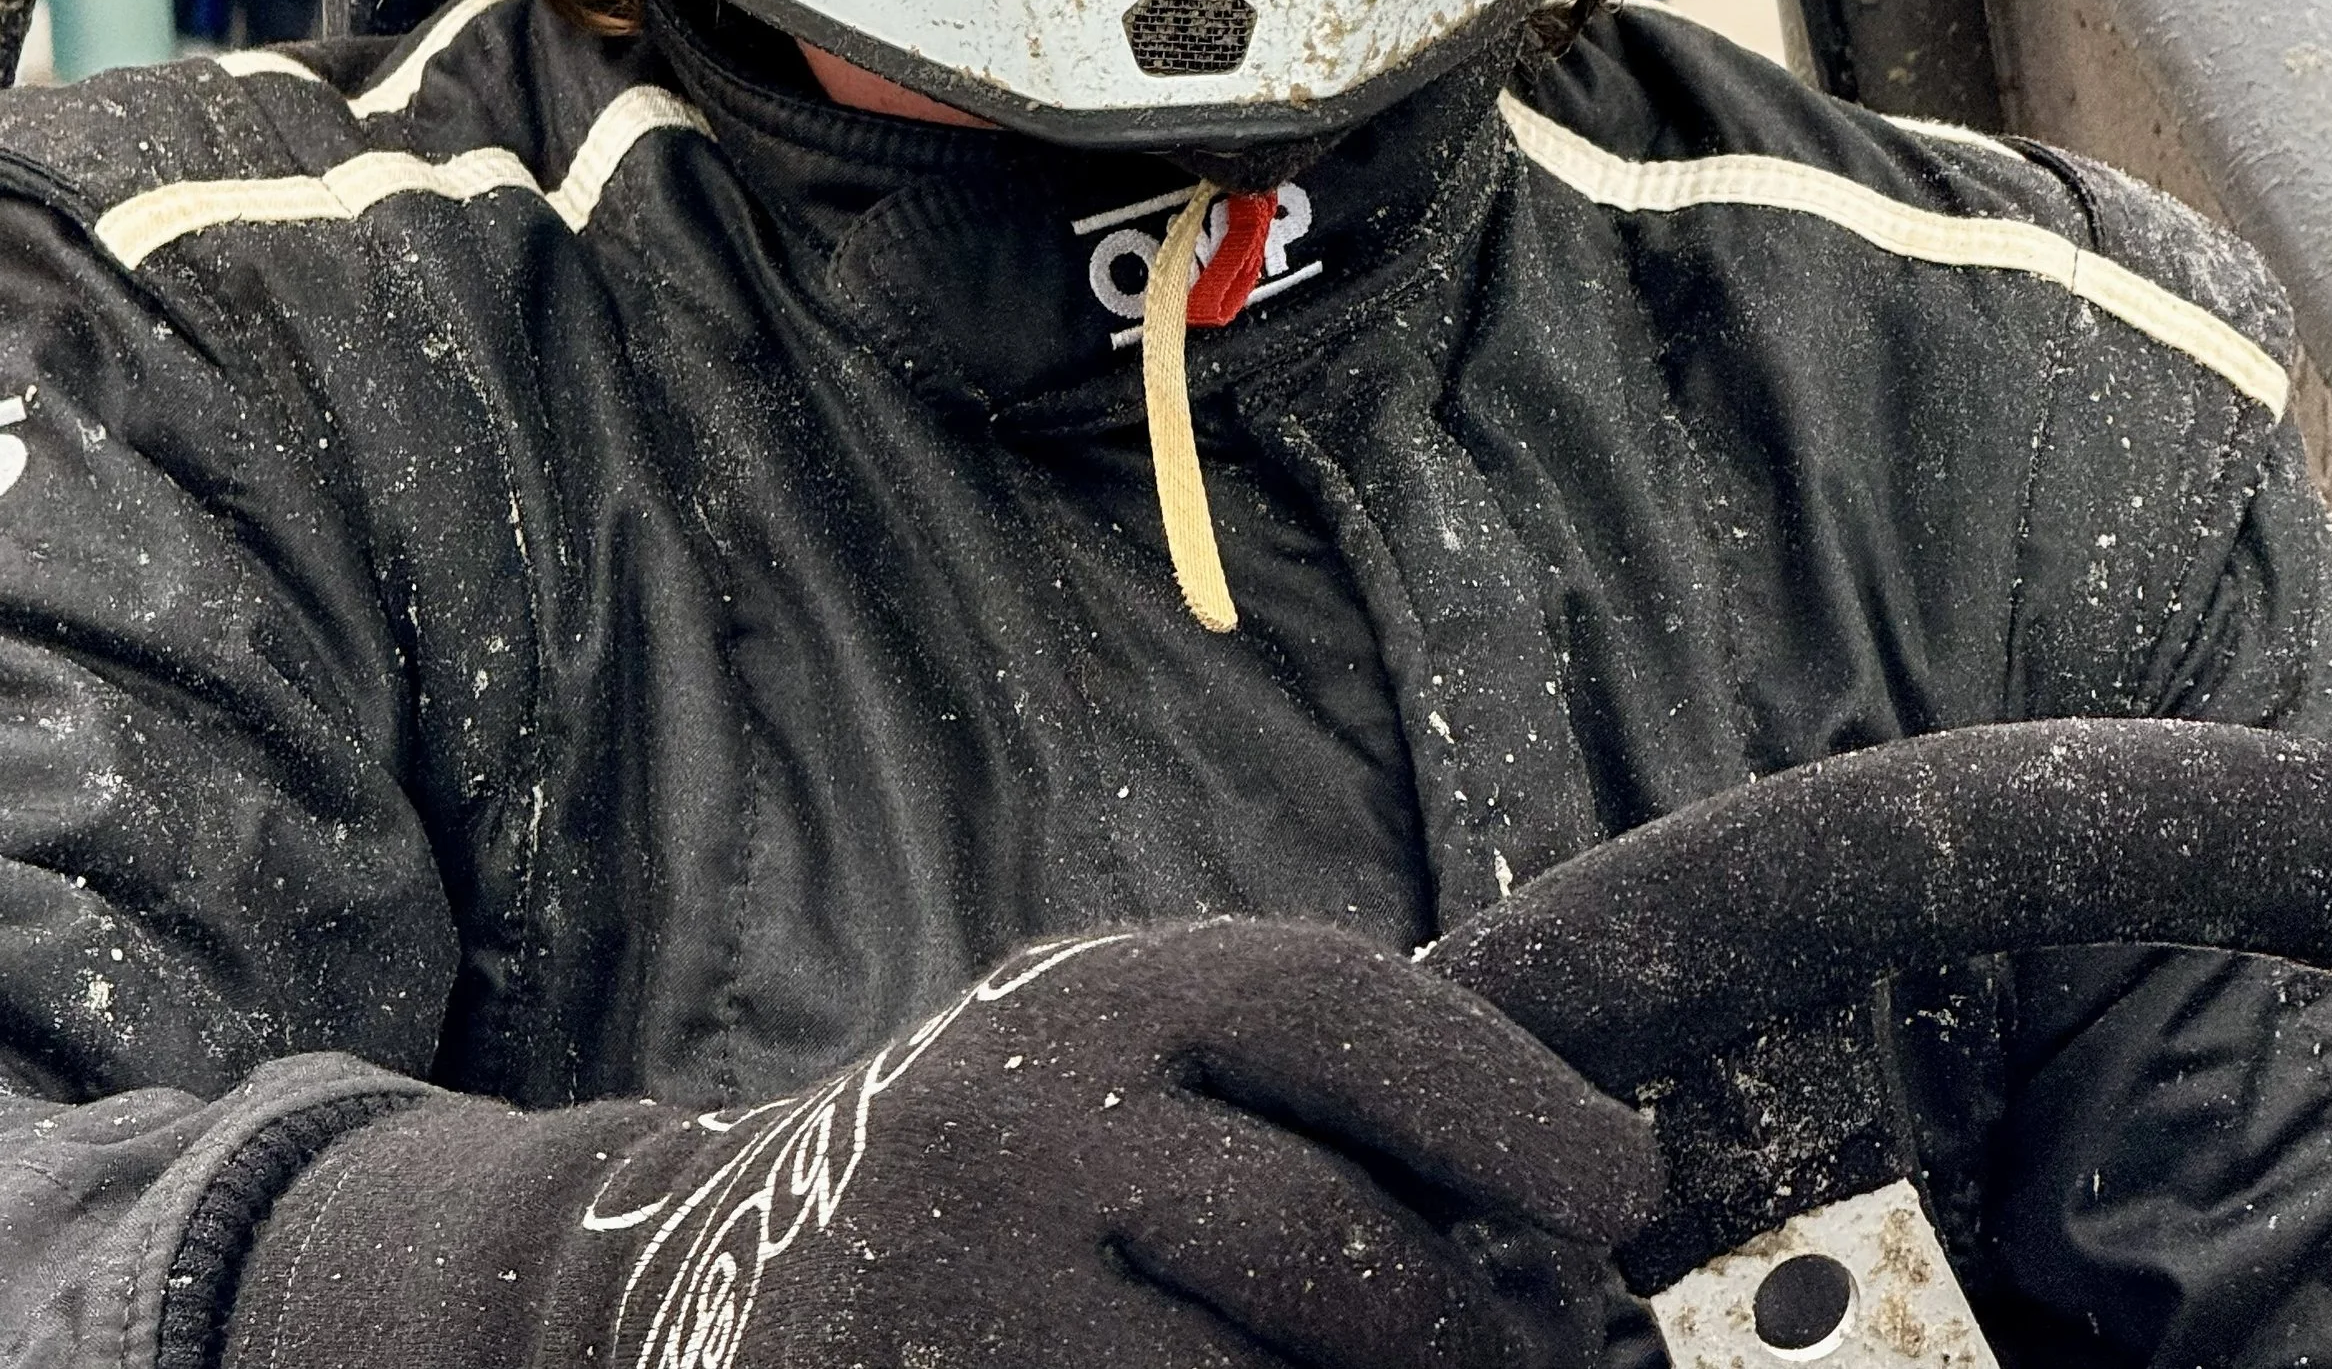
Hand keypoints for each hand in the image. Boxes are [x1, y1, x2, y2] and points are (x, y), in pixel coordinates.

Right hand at [220, 918, 1661, 1368]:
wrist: (706, 1280)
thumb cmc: (998, 1183)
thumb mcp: (1109, 1075)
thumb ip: (1281, 1105)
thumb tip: (1579, 1185)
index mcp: (1084, 997)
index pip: (1326, 1005)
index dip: (1494, 1094)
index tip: (1624, 1186)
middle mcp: (1015, 1121)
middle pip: (1325, 1241)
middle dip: (1454, 1334)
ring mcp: (964, 1297)